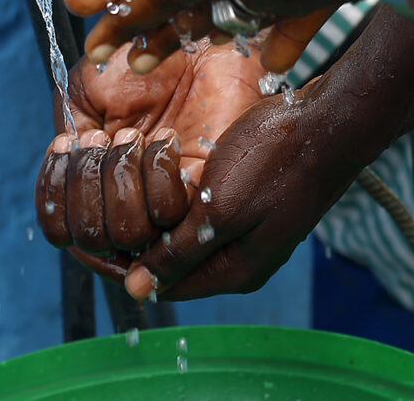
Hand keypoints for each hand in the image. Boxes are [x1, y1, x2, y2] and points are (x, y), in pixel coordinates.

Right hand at [34, 41, 265, 254]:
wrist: (196, 43)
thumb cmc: (142, 64)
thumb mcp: (85, 94)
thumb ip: (68, 141)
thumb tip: (71, 182)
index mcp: (93, 185)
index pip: (59, 227)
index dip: (54, 195)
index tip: (68, 144)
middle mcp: (126, 204)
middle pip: (90, 237)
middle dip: (89, 183)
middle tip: (108, 137)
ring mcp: (163, 205)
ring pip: (127, 233)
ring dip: (121, 179)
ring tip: (136, 137)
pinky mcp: (202, 197)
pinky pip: (168, 214)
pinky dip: (157, 175)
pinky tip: (166, 141)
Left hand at [74, 2, 413, 301]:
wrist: (330, 123)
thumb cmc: (275, 163)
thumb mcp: (218, 209)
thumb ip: (178, 251)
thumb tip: (138, 290)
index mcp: (232, 271)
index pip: (160, 285)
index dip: (119, 267)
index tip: (83, 240)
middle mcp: (239, 260)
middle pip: (170, 264)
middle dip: (131, 242)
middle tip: (92, 211)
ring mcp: (248, 232)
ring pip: (182, 237)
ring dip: (149, 219)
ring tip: (116, 191)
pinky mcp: (252, 205)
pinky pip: (200, 214)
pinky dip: (171, 202)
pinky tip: (151, 176)